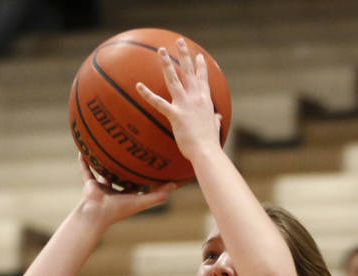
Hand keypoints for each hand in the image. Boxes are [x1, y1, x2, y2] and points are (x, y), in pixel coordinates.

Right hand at [77, 153, 174, 227]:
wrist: (97, 214)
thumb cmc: (119, 210)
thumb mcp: (141, 202)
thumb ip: (158, 195)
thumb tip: (174, 185)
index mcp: (127, 196)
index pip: (137, 185)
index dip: (143, 176)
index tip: (149, 163)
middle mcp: (114, 191)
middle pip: (121, 177)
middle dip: (125, 167)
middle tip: (129, 150)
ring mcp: (101, 188)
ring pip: (103, 172)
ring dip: (103, 162)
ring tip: (105, 146)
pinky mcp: (89, 185)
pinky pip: (86, 170)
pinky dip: (83, 162)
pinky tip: (82, 149)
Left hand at [135, 40, 222, 164]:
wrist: (206, 151)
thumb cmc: (210, 142)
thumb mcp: (215, 127)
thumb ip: (215, 120)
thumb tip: (218, 118)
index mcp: (205, 100)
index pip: (203, 78)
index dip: (200, 66)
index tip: (198, 55)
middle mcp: (196, 97)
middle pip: (189, 71)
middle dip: (184, 55)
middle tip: (179, 41)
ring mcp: (185, 104)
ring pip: (174, 79)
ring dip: (167, 63)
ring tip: (161, 51)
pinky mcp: (175, 115)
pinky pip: (158, 102)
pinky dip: (147, 94)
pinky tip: (138, 86)